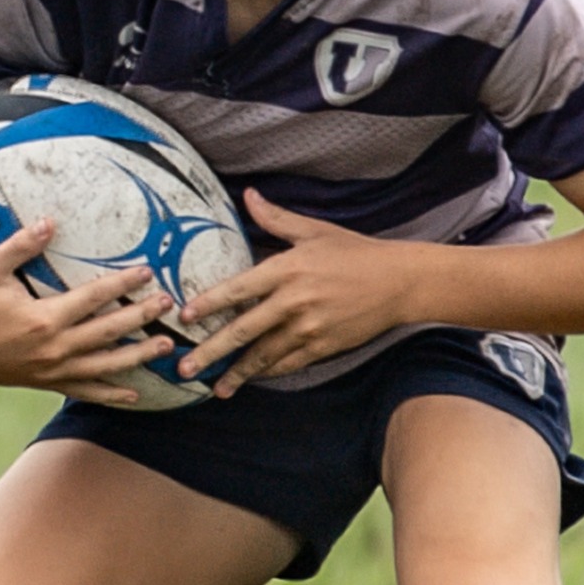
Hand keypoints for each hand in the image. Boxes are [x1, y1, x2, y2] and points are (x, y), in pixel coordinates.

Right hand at [0, 219, 178, 406]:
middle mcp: (53, 348)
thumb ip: (19, 246)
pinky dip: (110, 394)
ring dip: (138, 357)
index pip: (92, 298)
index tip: (147, 271)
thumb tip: (50, 222)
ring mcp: (53, 370)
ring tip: (168, 348)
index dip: (121, 284)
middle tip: (169, 305)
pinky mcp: (48, 383)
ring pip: (105, 365)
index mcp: (43, 319)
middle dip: (141, 317)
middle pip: (108, 332)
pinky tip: (136, 395)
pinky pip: (85, 390)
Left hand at [176, 190, 424, 397]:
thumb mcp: (314, 231)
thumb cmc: (355, 252)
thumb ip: (275, 219)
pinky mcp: (323, 347)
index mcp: (287, 269)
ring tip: (213, 388)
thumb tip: (248, 195)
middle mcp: (294, 302)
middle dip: (211, 351)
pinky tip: (250, 380)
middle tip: (184, 367)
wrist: (399, 282)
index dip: (209, 304)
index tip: (184, 317)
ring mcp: (309, 328)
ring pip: (263, 356)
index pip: (238, 289)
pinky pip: (288, 364)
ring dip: (236, 373)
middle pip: (243, 331)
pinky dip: (267, 373)